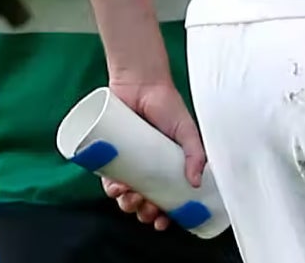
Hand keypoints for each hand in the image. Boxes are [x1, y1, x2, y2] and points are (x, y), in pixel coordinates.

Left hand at [102, 80, 205, 229]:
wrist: (141, 82)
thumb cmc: (167, 104)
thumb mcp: (186, 130)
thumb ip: (196, 152)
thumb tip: (196, 182)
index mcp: (166, 165)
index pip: (165, 196)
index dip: (164, 213)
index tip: (162, 221)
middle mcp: (146, 166)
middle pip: (143, 198)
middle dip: (143, 211)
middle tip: (145, 209)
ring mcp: (128, 160)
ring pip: (125, 192)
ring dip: (126, 204)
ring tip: (129, 199)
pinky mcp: (110, 152)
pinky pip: (107, 177)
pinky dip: (110, 188)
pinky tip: (114, 189)